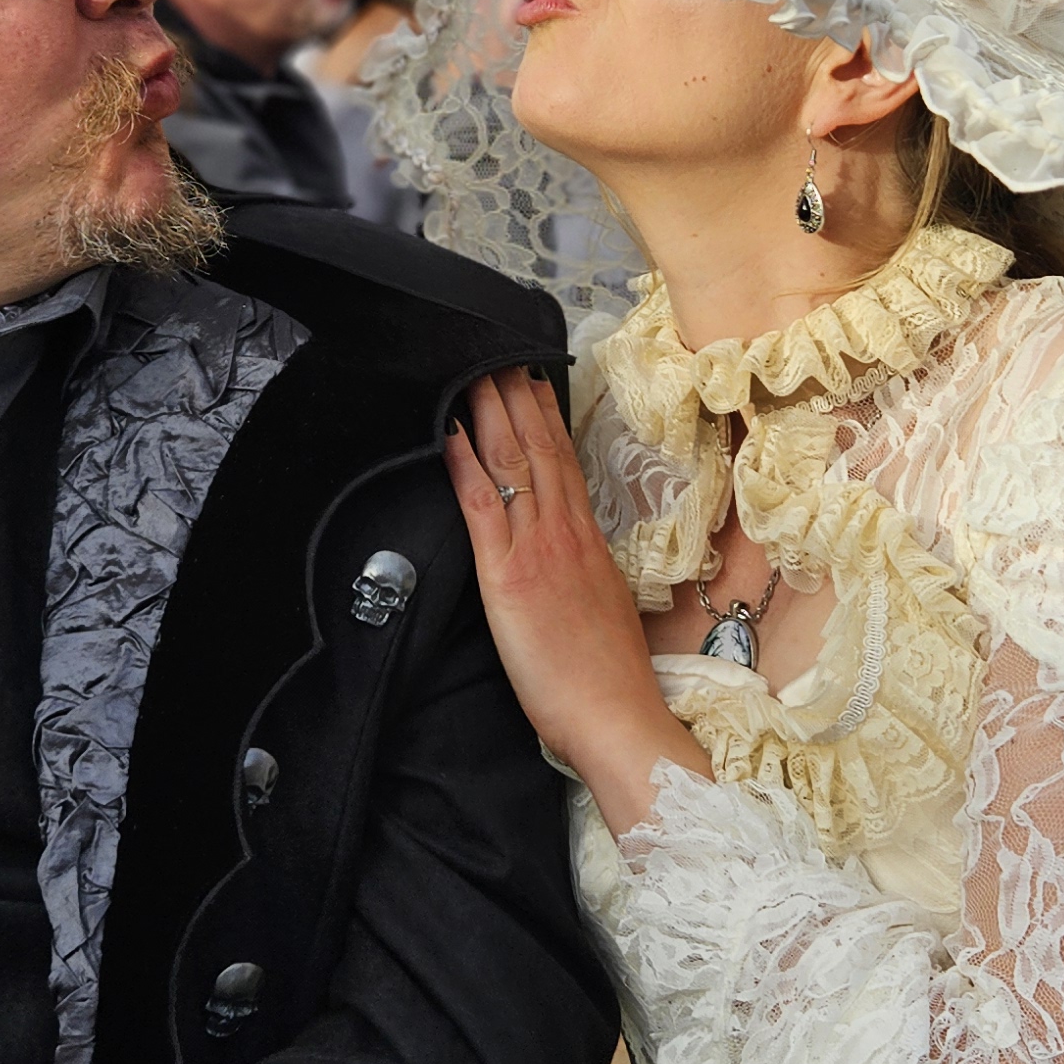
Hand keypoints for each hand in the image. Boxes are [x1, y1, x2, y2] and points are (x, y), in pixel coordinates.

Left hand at [444, 366, 706, 834]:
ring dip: (490, 411)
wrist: (616, 716)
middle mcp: (566, 534)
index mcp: (588, 542)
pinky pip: (483, 508)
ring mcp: (539, 549)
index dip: (546, 415)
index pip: (565, 462)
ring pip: (513, 463)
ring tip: (473, 368)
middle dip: (516, 394)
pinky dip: (464, 466)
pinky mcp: (509, 577)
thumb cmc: (609, 680)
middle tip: (498, 347)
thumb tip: (569, 560)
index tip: (532, 376)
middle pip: (539, 447)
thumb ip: (583, 576)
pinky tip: (447, 434)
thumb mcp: (602, 610)